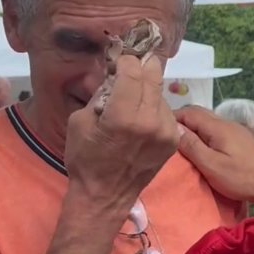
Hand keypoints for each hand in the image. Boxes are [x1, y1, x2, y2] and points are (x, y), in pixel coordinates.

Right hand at [65, 55, 178, 216]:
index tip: (120, 58)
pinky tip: (142, 113)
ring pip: (160, 94)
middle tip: (133, 62)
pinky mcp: (173, 140)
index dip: (126, 61)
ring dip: (148, 88)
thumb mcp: (80, 121)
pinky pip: (165, 111)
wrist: (106, 195)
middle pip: (153, 78)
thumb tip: (113, 74)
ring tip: (133, 94)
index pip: (133, 72)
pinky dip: (154, 106)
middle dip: (142, 67)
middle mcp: (151, 122)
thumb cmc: (86, 159)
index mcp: (124, 117)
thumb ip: (100, 94)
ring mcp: (166, 131)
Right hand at [175, 106, 253, 206]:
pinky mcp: (240, 139)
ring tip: (180, 143)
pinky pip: (216, 130)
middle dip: (181, 121)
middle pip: (199, 114)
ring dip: (193, 128)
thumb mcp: (211, 165)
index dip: (172, 117)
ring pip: (208, 121)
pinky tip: (199, 147)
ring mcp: (235, 130)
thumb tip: (174, 128)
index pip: (189, 111)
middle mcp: (227, 123)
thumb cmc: (240, 178)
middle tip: (167, 137)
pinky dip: (204, 134)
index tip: (160, 129)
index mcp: (219, 126)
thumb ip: (192, 146)